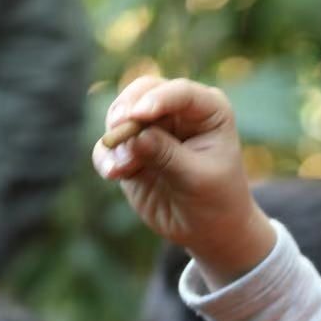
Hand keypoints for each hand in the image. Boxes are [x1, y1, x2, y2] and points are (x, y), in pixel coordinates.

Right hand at [92, 76, 275, 286]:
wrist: (207, 229)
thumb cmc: (216, 199)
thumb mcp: (197, 178)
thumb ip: (167, 155)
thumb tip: (135, 136)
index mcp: (207, 109)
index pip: (181, 93)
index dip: (157, 99)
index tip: (139, 114)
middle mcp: (177, 111)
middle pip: (143, 92)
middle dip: (127, 109)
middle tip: (117, 127)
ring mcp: (152, 128)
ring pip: (120, 115)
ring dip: (115, 138)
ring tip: (121, 169)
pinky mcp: (131, 150)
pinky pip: (108, 146)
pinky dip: (105, 157)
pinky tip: (112, 174)